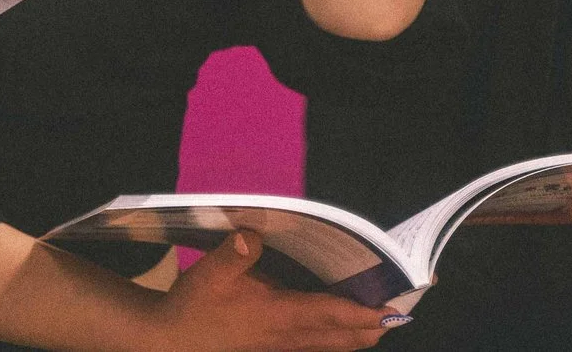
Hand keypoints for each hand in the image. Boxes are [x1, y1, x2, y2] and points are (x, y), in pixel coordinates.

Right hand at [141, 230, 392, 351]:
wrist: (169, 342)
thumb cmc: (192, 309)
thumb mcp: (210, 274)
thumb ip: (234, 253)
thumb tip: (254, 231)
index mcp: (280, 315)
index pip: (333, 315)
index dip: (366, 313)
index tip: (395, 309)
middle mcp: (288, 336)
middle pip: (344, 337)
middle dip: (374, 326)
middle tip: (401, 311)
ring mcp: (281, 346)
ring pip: (332, 345)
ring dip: (359, 335)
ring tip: (381, 320)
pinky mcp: (272, 348)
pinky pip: (316, 347)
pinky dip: (336, 338)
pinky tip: (340, 328)